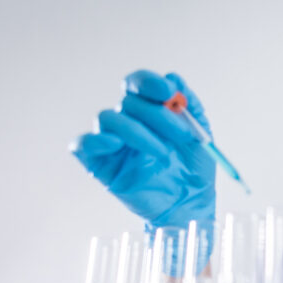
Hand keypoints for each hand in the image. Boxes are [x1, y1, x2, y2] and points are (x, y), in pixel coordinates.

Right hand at [71, 70, 215, 233]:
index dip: (149, 83)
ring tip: (163, 153)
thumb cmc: (193, 171)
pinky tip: (116, 145)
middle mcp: (127, 122)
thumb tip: (173, 78)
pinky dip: (95, 140)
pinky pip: (82, 145)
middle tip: (182, 135)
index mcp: (148, 112)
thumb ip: (190, 106)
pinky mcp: (100, 165)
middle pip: (128, 102)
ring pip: (107, 118)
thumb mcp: (200, 135)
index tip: (169, 93)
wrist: (190, 204)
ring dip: (137, 132)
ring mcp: (112, 143)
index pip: (137, 84)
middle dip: (157, 115)